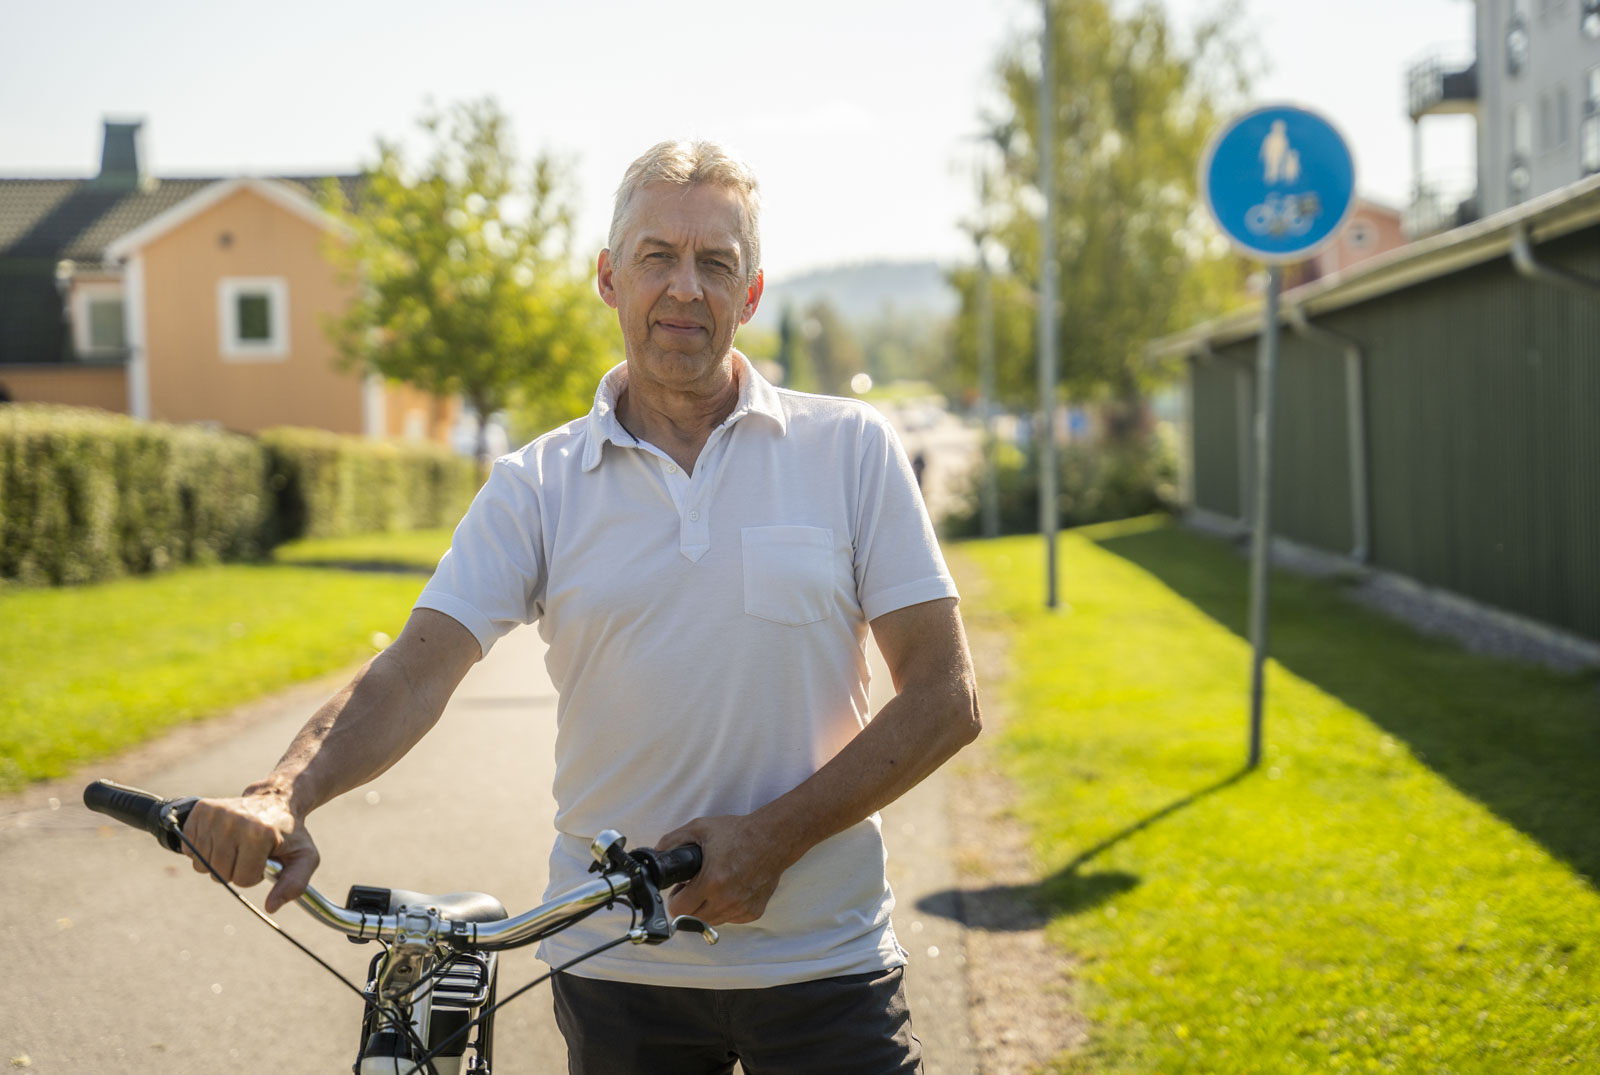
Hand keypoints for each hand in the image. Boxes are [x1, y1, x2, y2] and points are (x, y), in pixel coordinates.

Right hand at [182, 791, 320, 913]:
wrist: (276, 800)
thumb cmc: (289, 833)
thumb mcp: (304, 857)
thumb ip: (294, 885)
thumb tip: (270, 907)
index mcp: (260, 833)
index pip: (242, 879)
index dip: (254, 875)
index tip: (264, 860)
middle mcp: (234, 821)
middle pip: (218, 873)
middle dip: (234, 870)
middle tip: (248, 853)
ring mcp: (215, 813)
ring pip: (201, 864)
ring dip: (218, 861)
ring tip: (235, 845)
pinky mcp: (200, 809)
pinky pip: (188, 848)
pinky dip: (202, 849)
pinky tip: (221, 837)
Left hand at [654, 813, 796, 926]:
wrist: (773, 838)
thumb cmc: (738, 832)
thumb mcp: (700, 828)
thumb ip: (672, 841)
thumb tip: (655, 854)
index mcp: (712, 882)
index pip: (678, 910)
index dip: (675, 899)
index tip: (680, 888)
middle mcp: (727, 900)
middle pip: (692, 920)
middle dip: (688, 905)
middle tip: (693, 888)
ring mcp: (741, 909)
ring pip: (711, 922)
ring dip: (706, 909)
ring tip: (711, 887)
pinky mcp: (753, 912)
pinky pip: (729, 919)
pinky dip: (724, 908)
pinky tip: (728, 890)